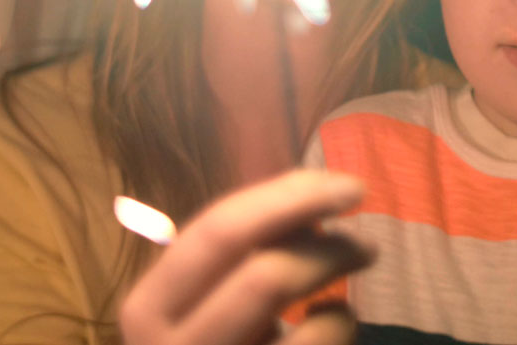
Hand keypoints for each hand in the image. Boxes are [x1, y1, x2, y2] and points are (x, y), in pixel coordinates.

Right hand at [120, 170, 373, 344]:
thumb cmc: (213, 338)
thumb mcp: (210, 294)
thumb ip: (247, 248)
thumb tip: (314, 196)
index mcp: (149, 307)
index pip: (218, 230)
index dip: (290, 197)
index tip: (350, 185)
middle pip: (265, 277)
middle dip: (330, 249)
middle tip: (367, 245)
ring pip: (312, 331)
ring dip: (341, 308)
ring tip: (342, 304)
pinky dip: (340, 330)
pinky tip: (331, 325)